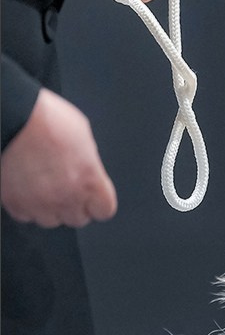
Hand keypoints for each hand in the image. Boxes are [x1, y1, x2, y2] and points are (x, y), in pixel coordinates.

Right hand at [0, 88, 116, 227]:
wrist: (10, 115)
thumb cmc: (43, 117)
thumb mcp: (81, 134)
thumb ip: (88, 160)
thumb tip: (86, 168)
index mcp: (89, 181)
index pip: (104, 210)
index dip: (97, 203)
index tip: (91, 198)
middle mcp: (67, 197)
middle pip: (77, 218)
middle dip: (73, 205)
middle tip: (63, 186)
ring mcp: (40, 203)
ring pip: (51, 220)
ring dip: (48, 207)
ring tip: (41, 185)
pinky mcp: (16, 202)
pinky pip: (24, 215)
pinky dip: (25, 204)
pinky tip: (24, 187)